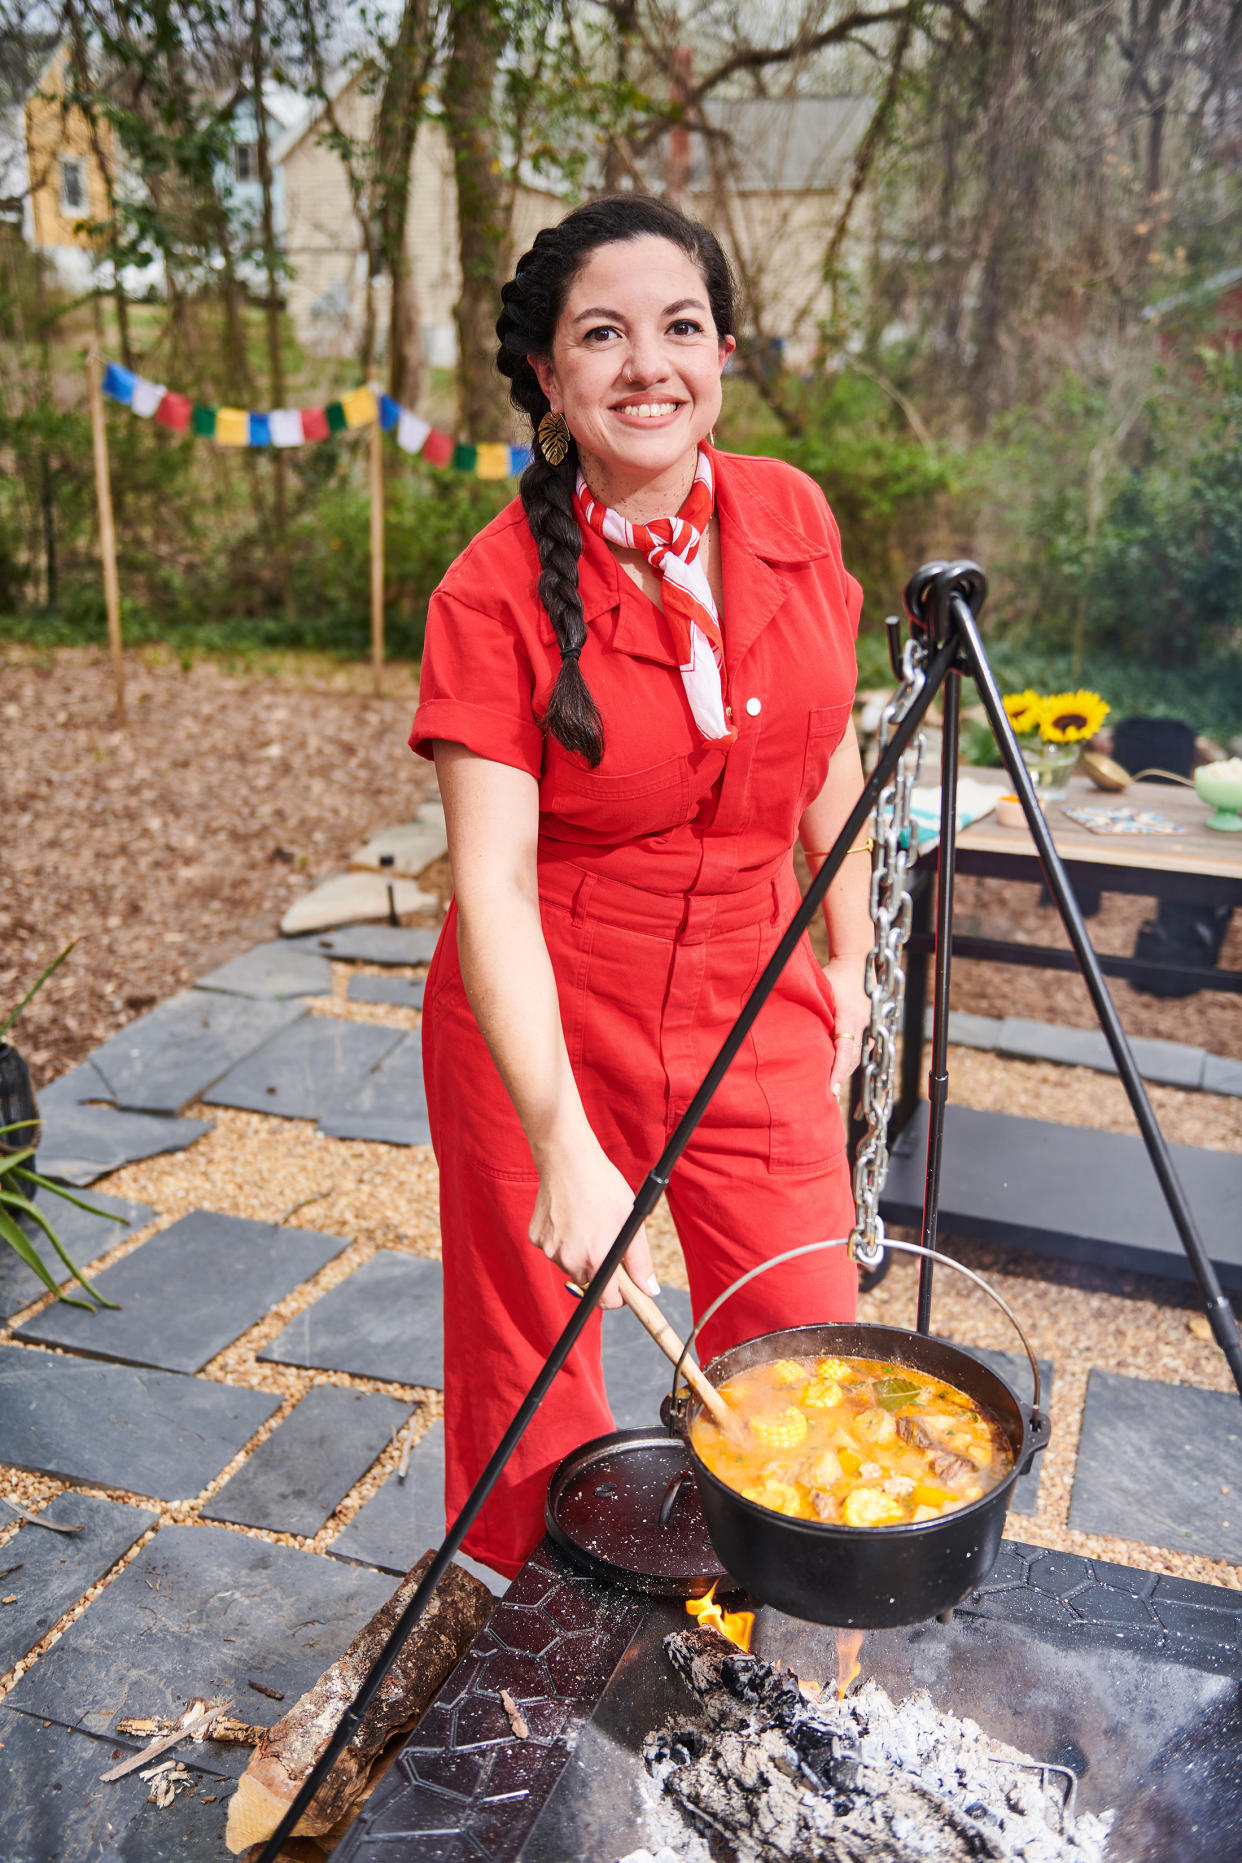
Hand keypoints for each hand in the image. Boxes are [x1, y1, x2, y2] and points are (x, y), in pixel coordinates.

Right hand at [528, 1138, 655, 1309]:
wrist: (568, 1160)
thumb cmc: (604, 1187)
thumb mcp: (630, 1223)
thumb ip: (640, 1261)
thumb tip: (650, 1291)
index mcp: (597, 1259)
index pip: (609, 1301)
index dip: (620, 1294)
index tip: (625, 1282)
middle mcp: (569, 1260)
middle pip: (590, 1283)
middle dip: (600, 1269)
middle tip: (606, 1240)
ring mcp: (549, 1250)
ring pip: (570, 1266)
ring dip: (580, 1254)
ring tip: (587, 1223)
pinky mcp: (536, 1239)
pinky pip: (554, 1250)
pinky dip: (563, 1241)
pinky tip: (569, 1218)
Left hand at [822, 954, 869, 1102]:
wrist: (856, 965)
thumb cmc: (833, 976)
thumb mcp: (819, 989)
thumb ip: (810, 1008)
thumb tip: (788, 1025)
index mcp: (850, 1015)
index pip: (845, 1050)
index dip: (838, 1071)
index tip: (832, 1090)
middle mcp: (863, 1024)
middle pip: (852, 1060)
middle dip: (840, 1079)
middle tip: (827, 1100)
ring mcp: (869, 1028)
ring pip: (857, 1058)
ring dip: (844, 1073)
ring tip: (830, 1093)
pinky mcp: (869, 1030)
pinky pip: (859, 1051)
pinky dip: (848, 1063)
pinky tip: (837, 1076)